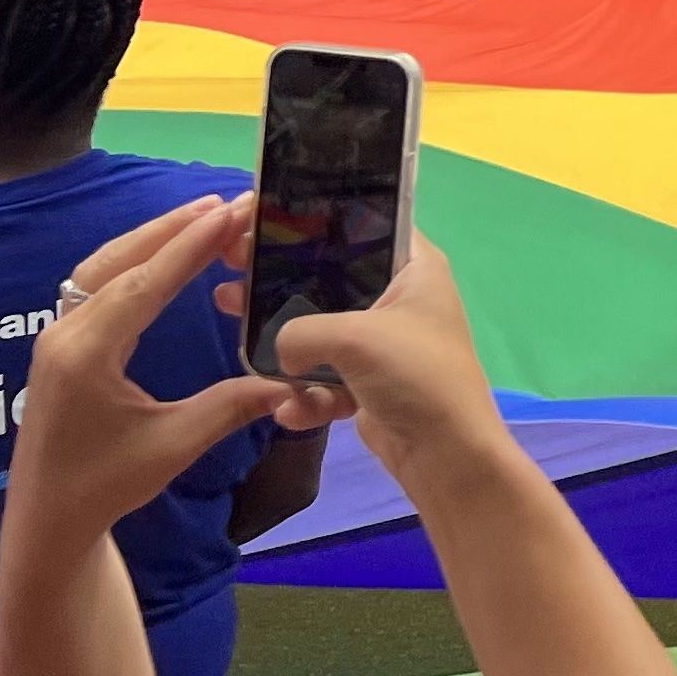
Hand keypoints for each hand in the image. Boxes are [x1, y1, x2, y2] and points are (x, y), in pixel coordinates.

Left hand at [9, 198, 315, 547]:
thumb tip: (290, 381)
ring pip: (104, 268)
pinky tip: (163, 257)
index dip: (191, 246)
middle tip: (226, 202)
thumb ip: (230, 406)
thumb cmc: (105, 485)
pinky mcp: (62, 346)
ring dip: (152, 239)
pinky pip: (96, 286)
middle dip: (172, 229)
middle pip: (120, 261)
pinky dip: (135, 261)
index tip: (231, 211)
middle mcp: (65, 334)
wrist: (47, 518)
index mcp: (87, 354)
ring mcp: (58, 337)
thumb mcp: (173, 445)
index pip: (145, 283)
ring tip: (201, 217)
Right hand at [238, 236, 508, 480]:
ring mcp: (380, 342)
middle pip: (327, 278)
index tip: (257, 221)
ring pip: (317, 331)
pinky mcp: (366, 381)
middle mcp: (398, 297)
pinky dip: (306, 395)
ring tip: (240, 342)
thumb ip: (299, 328)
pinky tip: (293, 412)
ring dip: (281, 344)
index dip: (311, 219)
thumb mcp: (353, 336)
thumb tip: (280, 350)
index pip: (362, 223)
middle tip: (231, 273)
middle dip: (278, 283)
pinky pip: (322, 377)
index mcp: (413, 267)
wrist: (445, 456)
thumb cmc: (415, 376)